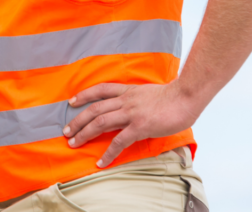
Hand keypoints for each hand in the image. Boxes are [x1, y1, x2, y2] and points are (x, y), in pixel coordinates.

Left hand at [62, 81, 201, 167]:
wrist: (186, 96)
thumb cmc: (174, 96)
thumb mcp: (149, 92)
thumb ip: (137, 98)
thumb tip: (133, 106)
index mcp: (128, 91)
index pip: (100, 90)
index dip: (84, 95)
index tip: (72, 101)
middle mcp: (125, 101)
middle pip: (94, 109)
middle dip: (77, 120)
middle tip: (66, 131)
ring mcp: (131, 113)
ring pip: (100, 122)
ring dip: (84, 133)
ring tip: (74, 143)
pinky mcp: (140, 127)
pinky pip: (119, 141)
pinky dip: (108, 153)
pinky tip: (101, 161)